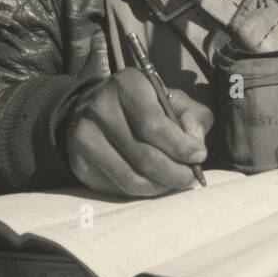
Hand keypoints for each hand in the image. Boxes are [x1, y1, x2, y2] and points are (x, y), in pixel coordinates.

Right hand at [63, 68, 211, 196]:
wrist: (96, 107)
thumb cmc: (143, 105)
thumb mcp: (170, 98)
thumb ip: (191, 116)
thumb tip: (196, 144)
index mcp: (126, 85)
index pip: (154, 125)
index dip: (181, 146)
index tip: (199, 155)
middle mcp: (100, 107)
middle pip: (144, 157)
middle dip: (175, 173)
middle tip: (189, 178)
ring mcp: (84, 135)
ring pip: (130, 178)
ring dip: (159, 187)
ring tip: (172, 182)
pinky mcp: (78, 161)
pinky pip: (115, 187)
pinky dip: (139, 191)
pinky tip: (150, 182)